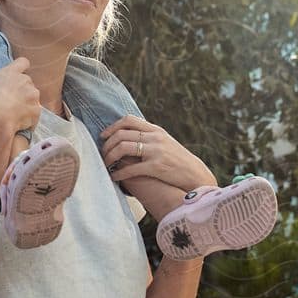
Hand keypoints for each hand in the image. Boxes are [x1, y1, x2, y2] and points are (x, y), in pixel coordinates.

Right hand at [0, 58, 39, 139]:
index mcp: (10, 73)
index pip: (23, 62)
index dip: (21, 67)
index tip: (17, 74)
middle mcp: (25, 81)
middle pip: (28, 82)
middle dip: (23, 90)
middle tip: (10, 100)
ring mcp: (33, 96)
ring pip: (33, 98)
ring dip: (27, 104)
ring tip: (15, 114)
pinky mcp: (37, 111)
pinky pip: (35, 114)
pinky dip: (30, 118)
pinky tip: (19, 124)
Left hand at [99, 116, 214, 191]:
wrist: (196, 175)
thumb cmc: (178, 160)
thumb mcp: (165, 142)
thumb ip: (149, 137)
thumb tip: (127, 136)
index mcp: (156, 130)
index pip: (128, 120)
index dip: (112, 127)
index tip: (103, 137)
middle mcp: (155, 138)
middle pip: (122, 134)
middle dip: (107, 145)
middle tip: (102, 154)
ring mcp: (156, 151)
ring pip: (123, 148)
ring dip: (109, 157)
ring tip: (105, 165)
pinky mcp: (156, 167)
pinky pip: (131, 169)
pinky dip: (119, 173)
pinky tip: (114, 177)